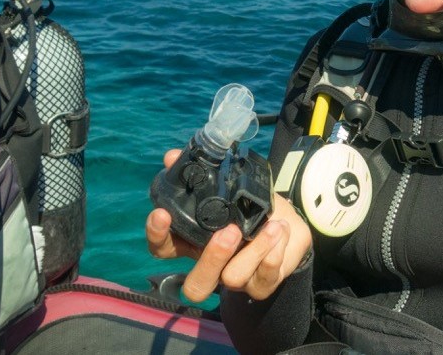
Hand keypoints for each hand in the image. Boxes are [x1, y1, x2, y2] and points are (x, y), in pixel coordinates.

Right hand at [146, 149, 312, 302]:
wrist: (285, 223)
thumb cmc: (250, 206)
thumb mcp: (230, 187)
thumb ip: (202, 172)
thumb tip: (172, 156)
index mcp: (196, 241)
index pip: (163, 248)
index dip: (158, 236)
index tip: (162, 214)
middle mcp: (212, 265)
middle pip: (196, 285)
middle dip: (211, 258)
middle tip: (229, 231)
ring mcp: (237, 277)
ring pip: (233, 279)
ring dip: (255, 250)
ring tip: (272, 226)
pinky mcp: (263, 283)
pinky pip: (265, 278)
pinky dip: (274, 253)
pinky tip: (281, 231)